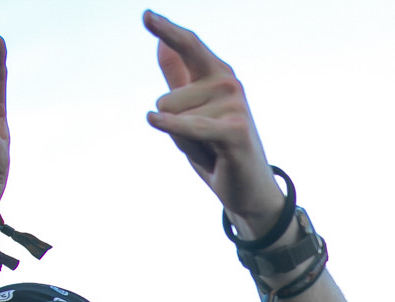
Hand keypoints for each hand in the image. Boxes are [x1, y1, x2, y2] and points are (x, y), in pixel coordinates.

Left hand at [143, 11, 282, 237]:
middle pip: (166, 99)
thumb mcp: (192, 112)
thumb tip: (161, 44)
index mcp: (218, 74)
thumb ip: (178, 78)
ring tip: (211, 151)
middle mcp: (229, 83)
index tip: (146, 15)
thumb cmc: (217, 150)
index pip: (188, 46)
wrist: (249, 191)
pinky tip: (153, 120)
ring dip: (185, 144)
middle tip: (204, 143)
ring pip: (174, 119)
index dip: (166, 30)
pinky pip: (189, 126)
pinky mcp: (235, 130)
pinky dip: (172, 128)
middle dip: (175, 129)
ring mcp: (235, 105)